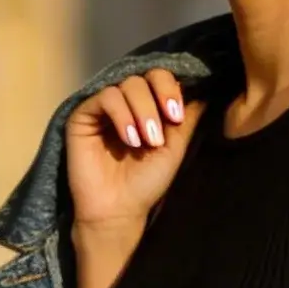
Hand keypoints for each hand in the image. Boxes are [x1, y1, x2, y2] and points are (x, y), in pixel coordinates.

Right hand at [64, 69, 203, 233]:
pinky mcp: (84, 114)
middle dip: (158, 99)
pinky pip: (106, 96)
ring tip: (146, 141)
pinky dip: (122, 115)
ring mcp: (104, 107)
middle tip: (160, 132)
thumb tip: (204, 88)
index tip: (177, 116)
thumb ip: (186, 118)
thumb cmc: (146, 183)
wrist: (118, 210)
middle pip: (145, 76)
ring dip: (142, 111)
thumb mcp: (175, 147)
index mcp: (147, 106)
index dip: (170, 88)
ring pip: (127, 84)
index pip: (159, 77)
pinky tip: (129, 139)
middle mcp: (125, 102)